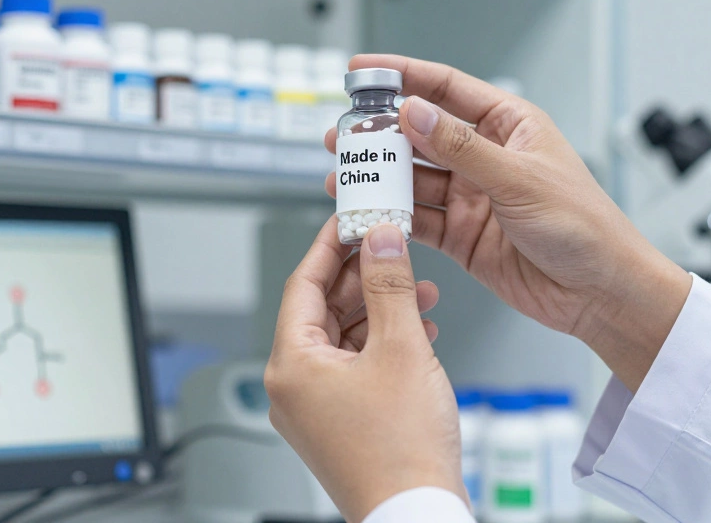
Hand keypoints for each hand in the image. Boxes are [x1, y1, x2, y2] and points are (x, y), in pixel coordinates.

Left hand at [265, 221, 464, 522]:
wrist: (416, 515)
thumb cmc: (403, 451)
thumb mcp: (401, 348)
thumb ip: (389, 284)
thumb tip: (380, 238)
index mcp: (291, 365)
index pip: (303, 283)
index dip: (331, 245)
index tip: (351, 218)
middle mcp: (292, 387)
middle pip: (322, 309)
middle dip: (363, 278)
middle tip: (392, 248)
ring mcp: (312, 408)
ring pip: (341, 338)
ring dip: (378, 310)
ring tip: (418, 292)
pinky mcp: (335, 422)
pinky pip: (351, 366)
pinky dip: (381, 344)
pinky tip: (415, 331)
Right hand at [327, 55, 692, 391]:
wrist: (601, 293)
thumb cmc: (584, 227)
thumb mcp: (519, 179)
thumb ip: (461, 147)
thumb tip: (414, 112)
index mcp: (509, 125)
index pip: (446, 88)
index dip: (402, 75)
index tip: (361, 72)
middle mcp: (487, 157)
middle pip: (421, 134)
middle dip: (379, 134)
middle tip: (341, 135)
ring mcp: (473, 197)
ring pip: (414, 179)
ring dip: (380, 179)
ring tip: (344, 177)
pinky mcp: (463, 236)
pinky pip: (419, 220)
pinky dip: (393, 218)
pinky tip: (368, 214)